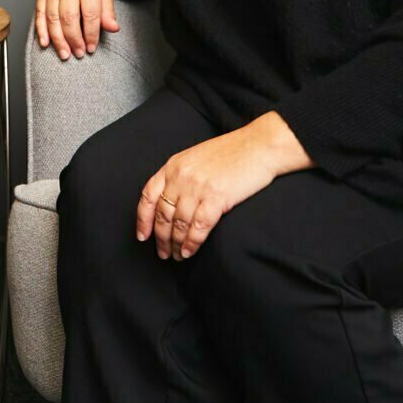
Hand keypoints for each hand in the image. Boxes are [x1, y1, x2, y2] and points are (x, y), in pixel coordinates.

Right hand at [36, 0, 119, 59]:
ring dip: (58, 39)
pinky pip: (39, 13)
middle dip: (73, 39)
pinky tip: (45, 43)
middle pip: (69, 18)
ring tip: (65, 53)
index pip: (89, 14)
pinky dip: (41, 30)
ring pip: (52, 18)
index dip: (90, 34)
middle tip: (78, 53)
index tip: (91, 47)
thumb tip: (113, 28)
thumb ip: (108, 11)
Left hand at [137, 112, 311, 259]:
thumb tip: (170, 202)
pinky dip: (192, 243)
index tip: (142, 236)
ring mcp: (198, 187)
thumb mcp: (196, 158)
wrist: (260, 145)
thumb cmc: (232, 152)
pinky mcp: (217, 197)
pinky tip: (189, 252)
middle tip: (162, 253)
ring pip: (179, 223)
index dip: (143, 219)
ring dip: (176, 244)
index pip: (148, 196)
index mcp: (173, 165)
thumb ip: (181, 176)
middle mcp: (181, 176)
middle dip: (160, 237)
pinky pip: (198, 226)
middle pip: (163, 214)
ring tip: (176, 256)